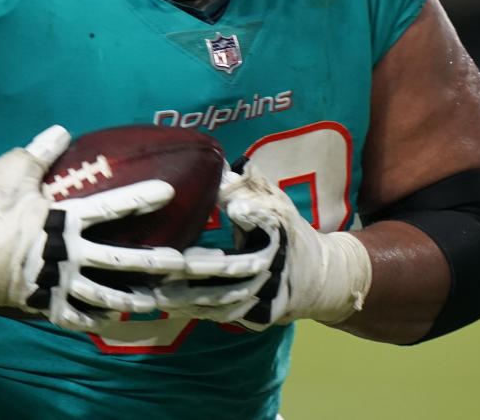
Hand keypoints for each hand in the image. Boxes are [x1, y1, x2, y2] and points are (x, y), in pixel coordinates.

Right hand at [0, 126, 186, 331]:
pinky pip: (73, 316)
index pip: (110, 208)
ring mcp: (53, 283)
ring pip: (103, 294)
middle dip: (153, 262)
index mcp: (60, 219)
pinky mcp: (40, 303)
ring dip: (133, 297)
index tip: (167, 192)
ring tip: (158, 299)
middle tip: (183, 260)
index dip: (140, 198)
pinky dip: (94, 318)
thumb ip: (41, 151)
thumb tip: (63, 130)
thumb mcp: (11, 170)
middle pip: (119, 260)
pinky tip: (112, 319)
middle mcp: (64, 254)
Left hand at [156, 163, 371, 329]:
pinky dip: (198, 313)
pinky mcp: (260, 316)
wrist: (319, 279)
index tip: (235, 208)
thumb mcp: (277, 204)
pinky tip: (170, 306)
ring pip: (231, 299)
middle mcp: (278, 264)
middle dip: (209, 266)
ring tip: (160, 292)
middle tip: (176, 262)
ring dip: (195, 298)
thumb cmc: (289, 232)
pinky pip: (226, 315)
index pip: (271, 220)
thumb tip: (220, 164)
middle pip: (244, 267)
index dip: (255, 213)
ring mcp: (270, 294)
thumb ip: (251, 185)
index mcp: (284, 231)